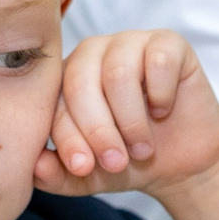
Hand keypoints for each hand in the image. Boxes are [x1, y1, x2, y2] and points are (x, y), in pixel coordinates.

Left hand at [39, 29, 218, 196]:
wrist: (181, 162)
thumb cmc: (128, 160)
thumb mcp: (88, 177)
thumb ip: (57, 175)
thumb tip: (36, 167)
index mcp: (63, 79)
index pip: (54, 102)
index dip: (67, 137)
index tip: (83, 167)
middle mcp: (92, 53)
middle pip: (81, 83)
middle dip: (98, 130)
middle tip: (116, 163)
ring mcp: (129, 42)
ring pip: (118, 75)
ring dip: (131, 121)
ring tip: (142, 148)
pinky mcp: (168, 43)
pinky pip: (158, 61)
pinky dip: (161, 95)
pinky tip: (163, 111)